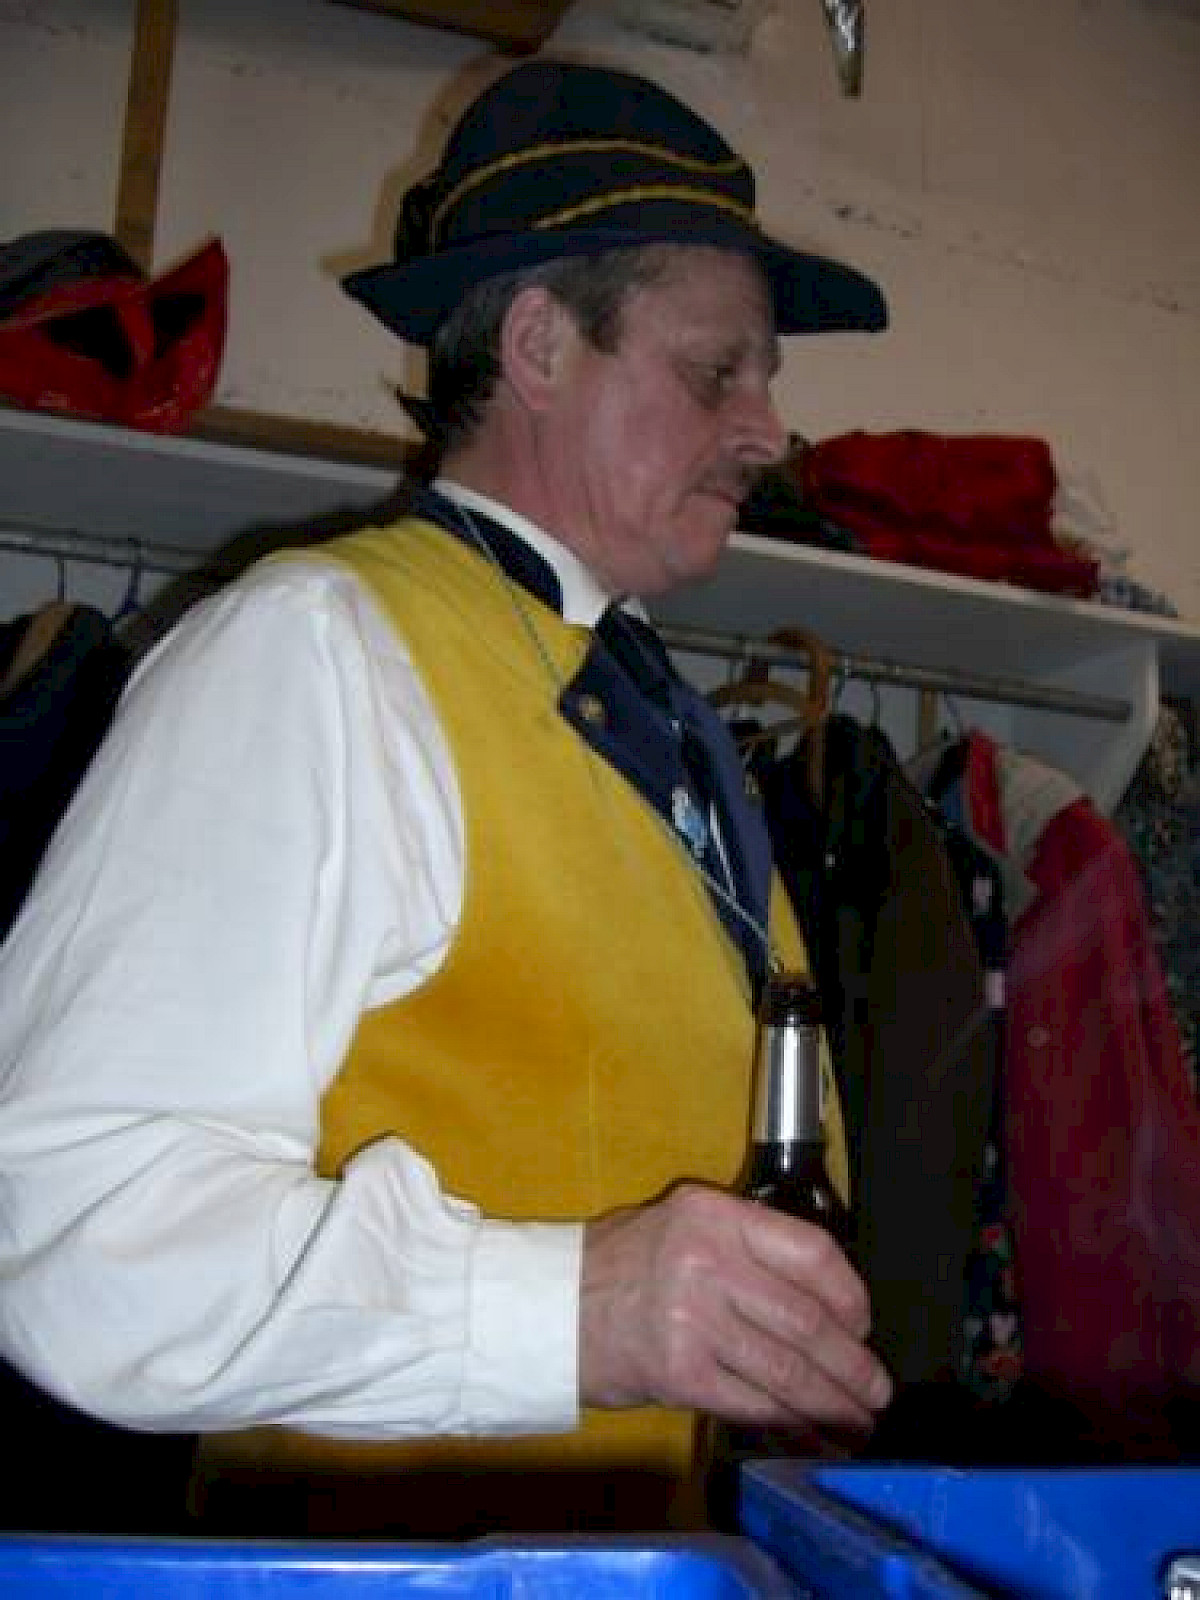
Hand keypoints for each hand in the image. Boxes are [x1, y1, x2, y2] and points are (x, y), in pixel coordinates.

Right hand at [579, 1181, 891, 1429]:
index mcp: (714, 1213)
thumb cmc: (621, 1267)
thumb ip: (748, 1249)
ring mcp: (692, 1317)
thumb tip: (825, 1303)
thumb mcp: (685, 1227)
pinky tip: (810, 1434)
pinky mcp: (678, 1371)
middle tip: (876, 1388)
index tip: (863, 1324)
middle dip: (850, 1362)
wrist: (549, 1309)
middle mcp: (706, 1258)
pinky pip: (750, 1401)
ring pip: (785, 1367)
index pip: (808, 1249)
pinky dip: (787, 1423)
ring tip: (858, 1420)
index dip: (849, 1293)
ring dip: (830, 1400)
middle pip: (804, 1318)